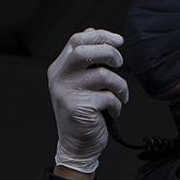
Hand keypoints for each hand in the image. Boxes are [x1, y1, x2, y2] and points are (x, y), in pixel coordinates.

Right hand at [48, 28, 128, 174]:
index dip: (101, 36)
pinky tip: (112, 112)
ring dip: (120, 85)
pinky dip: (116, 104)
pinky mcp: (78, 107)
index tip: (118, 40)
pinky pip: (107, 97)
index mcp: (59, 67)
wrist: (77, 145)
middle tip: (119, 64)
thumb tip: (94, 34)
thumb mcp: (80, 83)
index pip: (77, 40)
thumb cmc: (83, 112)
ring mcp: (67, 92)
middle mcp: (59, 77)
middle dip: (110, 54)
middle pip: (86, 51)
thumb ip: (85, 61)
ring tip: (120, 96)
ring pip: (103, 75)